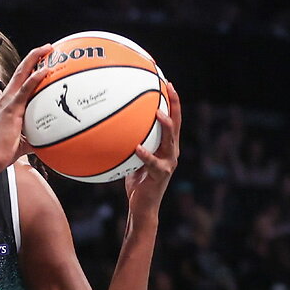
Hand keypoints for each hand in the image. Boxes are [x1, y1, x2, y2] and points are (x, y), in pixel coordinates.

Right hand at [0, 44, 52, 165]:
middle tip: (48, 47)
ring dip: (35, 59)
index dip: (30, 67)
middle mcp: (6, 98)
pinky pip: (25, 89)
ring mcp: (7, 102)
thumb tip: (52, 139)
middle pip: (20, 70)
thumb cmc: (5, 150)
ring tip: (48, 49)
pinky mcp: (11, 108)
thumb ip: (37, 135)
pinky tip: (45, 70)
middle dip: (34, 56)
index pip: (19, 80)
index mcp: (8, 103)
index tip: (43, 59)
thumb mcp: (25, 139)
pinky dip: (35, 78)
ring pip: (22, 73)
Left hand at [124, 81, 180, 216]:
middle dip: (175, 105)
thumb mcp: (132, 159)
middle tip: (169, 87)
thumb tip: (113, 129)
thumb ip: (129, 144)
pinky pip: (152, 162)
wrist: (142, 206)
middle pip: (176, 124)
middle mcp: (171, 151)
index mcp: (166, 146)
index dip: (172, 102)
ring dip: (165, 126)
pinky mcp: (161, 174)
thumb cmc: (136, 183)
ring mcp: (168, 163)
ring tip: (158, 113)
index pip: (172, 119)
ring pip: (170, 140)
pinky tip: (137, 147)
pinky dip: (145, 154)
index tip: (167, 83)